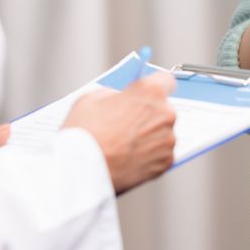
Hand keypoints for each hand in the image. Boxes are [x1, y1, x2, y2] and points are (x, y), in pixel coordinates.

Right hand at [63, 72, 176, 193]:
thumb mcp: (93, 98)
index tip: (147, 94)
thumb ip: (116, 94)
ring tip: (125, 145)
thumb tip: (122, 99)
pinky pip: (161, 154)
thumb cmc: (85, 133)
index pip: (165, 80)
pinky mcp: (166, 162)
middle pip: (163, 109)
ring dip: (150, 137)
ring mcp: (168, 139)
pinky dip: (150, 156)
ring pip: (163, 133)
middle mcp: (165, 114)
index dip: (154, 87)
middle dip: (148, 115)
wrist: (82, 169)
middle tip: (127, 125)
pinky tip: (130, 158)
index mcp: (150, 92)